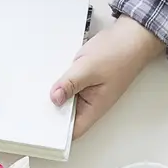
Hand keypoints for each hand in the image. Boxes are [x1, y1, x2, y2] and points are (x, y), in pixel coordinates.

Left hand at [50, 16, 164, 139]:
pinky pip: (70, 86)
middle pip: (66, 116)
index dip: (56, 132)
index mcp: (94, 108)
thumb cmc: (119, 52)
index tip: (40, 126)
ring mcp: (88, 92)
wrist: (133, 35)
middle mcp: (91, 103)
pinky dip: (61, 81)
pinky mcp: (86, 80)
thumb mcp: (88, 68)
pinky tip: (53, 74)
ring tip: (39, 87)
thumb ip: (70, 84)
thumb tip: (54, 98)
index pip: (72, 131)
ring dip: (55, 93)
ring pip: (66, 100)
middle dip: (52, 110)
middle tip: (34, 103)